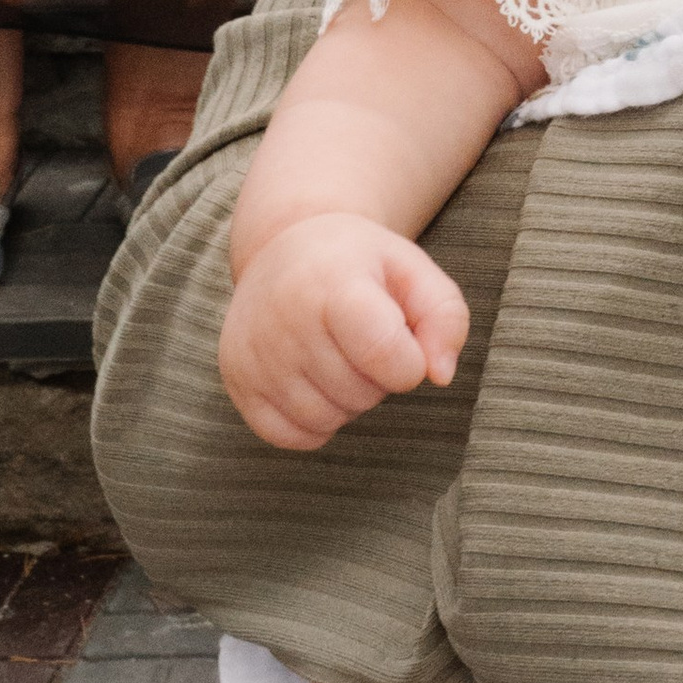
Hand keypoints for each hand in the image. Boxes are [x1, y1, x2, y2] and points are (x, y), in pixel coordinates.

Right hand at [218, 212, 469, 452]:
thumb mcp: (413, 271)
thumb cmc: (360, 264)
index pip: (384, 354)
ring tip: (340, 355)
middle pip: (360, 393)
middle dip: (378, 377)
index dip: (410, 361)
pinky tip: (316, 379)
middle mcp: (283, 318)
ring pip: (326, 419)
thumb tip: (440, 376)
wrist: (285, 246)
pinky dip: (315, 421)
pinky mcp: (236, 381)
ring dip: (348, 400)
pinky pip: (291, 436)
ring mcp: (254, 353)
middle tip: (364, 339)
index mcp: (332, 282)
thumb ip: (446, 318)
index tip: (404, 339)